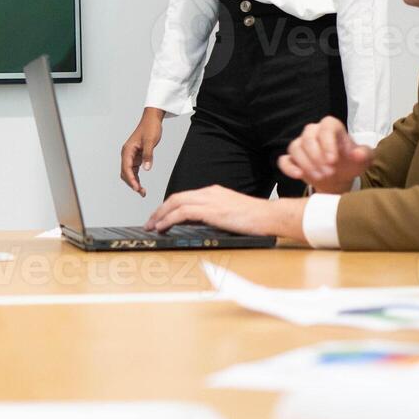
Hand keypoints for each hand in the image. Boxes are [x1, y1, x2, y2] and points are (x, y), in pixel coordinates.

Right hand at [121, 108, 164, 196]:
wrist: (151, 120)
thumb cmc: (150, 128)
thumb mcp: (150, 141)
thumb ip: (148, 155)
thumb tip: (146, 169)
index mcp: (127, 150)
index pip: (126, 168)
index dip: (131, 179)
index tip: (136, 188)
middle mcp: (127, 154)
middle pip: (125, 173)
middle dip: (132, 183)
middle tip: (141, 192)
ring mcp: (131, 155)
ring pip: (128, 173)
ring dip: (134, 182)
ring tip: (142, 192)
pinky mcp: (136, 156)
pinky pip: (133, 170)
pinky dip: (136, 178)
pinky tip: (141, 184)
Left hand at [144, 185, 305, 240]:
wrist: (269, 216)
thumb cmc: (254, 219)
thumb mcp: (229, 214)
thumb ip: (213, 215)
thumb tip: (196, 225)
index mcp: (213, 192)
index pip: (184, 197)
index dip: (169, 207)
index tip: (160, 217)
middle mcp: (209, 192)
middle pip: (176, 198)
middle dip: (159, 210)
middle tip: (150, 222)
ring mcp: (209, 200)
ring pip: (175, 203)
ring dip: (160, 215)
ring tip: (152, 226)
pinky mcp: (211, 210)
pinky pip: (182, 212)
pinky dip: (169, 219)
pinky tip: (162, 227)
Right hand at [277, 116, 372, 192]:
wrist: (339, 177)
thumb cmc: (351, 163)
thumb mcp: (364, 160)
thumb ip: (364, 155)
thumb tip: (356, 154)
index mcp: (331, 127)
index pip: (326, 127)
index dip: (328, 142)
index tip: (333, 160)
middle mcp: (313, 132)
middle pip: (308, 138)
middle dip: (317, 157)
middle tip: (329, 172)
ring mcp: (300, 145)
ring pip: (295, 148)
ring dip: (306, 164)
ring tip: (320, 177)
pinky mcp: (292, 159)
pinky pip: (283, 160)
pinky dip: (289, 168)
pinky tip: (298, 175)